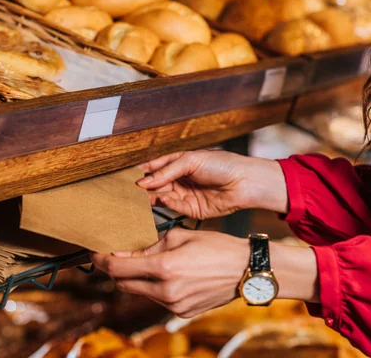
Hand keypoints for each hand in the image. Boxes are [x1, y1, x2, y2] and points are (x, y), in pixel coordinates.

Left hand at [92, 228, 248, 317]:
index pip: (118, 268)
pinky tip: (165, 275)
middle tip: (116, 255)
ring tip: (145, 262)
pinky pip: (156, 299)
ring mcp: (174, 305)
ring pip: (139, 292)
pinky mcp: (182, 313)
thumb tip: (125, 252)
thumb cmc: (216, 247)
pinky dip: (153, 287)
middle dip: (115, 270)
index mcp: (164, 268)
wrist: (246, 270)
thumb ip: (149, 247)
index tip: (95, 253)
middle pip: (123, 284)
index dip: (102, 260)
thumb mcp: (180, 237)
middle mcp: (166, 292)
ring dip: (135, 278)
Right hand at [138, 150, 287, 218]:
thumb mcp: (190, 160)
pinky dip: (165, 203)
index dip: (141, 171)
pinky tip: (160, 199)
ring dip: (150, 197)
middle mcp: (179, 180)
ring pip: (161, 197)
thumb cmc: (222, 164)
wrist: (244, 182)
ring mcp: (184, 195)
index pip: (154, 167)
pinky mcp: (191, 210)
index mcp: (178, 163)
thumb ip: (166, 171)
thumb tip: (143, 182)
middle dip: (142, 187)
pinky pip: (173, 207)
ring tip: (137, 197)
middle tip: (126, 190)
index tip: (125, 176)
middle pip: (155, 184)